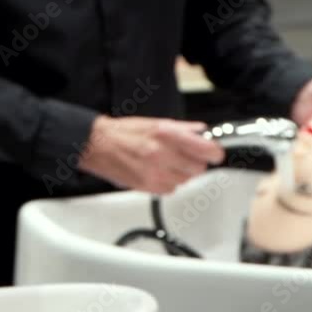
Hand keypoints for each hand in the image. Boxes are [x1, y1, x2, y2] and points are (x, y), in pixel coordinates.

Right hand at [79, 115, 224, 193]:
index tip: (215, 153)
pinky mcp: (147, 186)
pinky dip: (169, 182)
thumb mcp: (154, 123)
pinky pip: (171, 189)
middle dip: (195, 162)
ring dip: (181, 173)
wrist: (97, 145)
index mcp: (166, 135)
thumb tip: (201, 131)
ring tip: (166, 163)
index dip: (214, 152)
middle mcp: (162, 155)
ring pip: (186, 180)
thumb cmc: (121, 133)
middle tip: (185, 156)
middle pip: (198, 168)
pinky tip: (158, 172)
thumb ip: (182, 128)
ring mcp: (155, 173)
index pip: (206, 150)